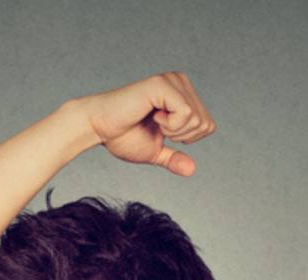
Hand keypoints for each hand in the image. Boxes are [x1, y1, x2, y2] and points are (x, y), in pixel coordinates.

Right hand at [76, 72, 215, 175]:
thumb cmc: (122, 137)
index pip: (208, 125)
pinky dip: (170, 125)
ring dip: (173, 131)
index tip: (162, 131)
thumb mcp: (154, 152)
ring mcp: (172, 80)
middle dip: (181, 136)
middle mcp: (180, 81)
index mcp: (182, 94)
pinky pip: (186, 113)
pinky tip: (152, 116)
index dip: (187, 139)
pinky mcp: (162, 84)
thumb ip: (173, 158)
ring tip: (152, 121)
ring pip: (197, 119)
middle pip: (205, 123)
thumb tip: (192, 170)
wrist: (99, 129)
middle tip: (156, 127)